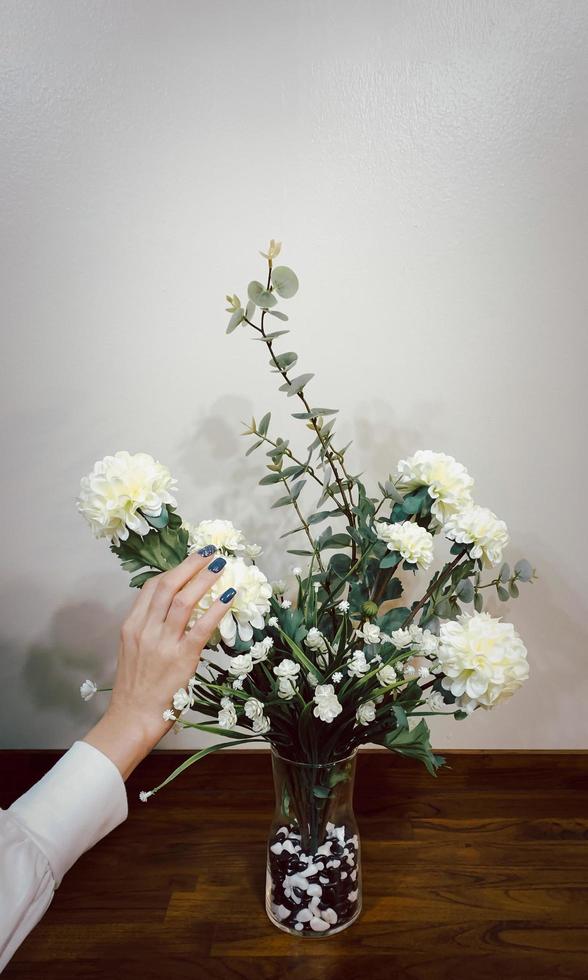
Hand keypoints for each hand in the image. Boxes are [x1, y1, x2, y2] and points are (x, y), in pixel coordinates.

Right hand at [83, 548, 234, 777]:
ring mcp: (163, 643)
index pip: (152, 587)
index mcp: (132, 625)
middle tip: (208, 553)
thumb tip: (171, 611)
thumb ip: (148, 629)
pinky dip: (217, 608)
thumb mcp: (132, 650)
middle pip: (168, 585)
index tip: (189, 561)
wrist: (131, 718)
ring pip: (185, 600)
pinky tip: (229, 597)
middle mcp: (145, 629)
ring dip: (205, 579)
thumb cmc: (135, 688)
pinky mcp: (181, 658)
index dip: (173, 570)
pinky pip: (202, 626)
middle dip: (190, 565)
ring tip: (220, 566)